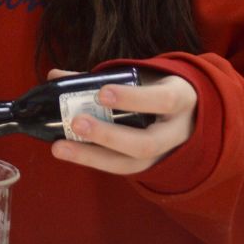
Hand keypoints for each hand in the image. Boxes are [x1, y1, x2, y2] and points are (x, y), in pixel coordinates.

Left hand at [49, 68, 197, 174]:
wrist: (188, 113)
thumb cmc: (157, 89)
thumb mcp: (143, 77)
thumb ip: (103, 76)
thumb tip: (55, 74)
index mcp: (180, 99)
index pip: (163, 100)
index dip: (133, 99)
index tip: (102, 93)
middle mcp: (176, 132)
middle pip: (147, 143)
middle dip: (109, 136)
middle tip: (76, 123)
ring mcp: (164, 154)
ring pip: (132, 164)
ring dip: (93, 156)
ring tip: (60, 147)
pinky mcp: (149, 166)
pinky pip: (121, 168)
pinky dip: (93, 160)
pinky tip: (69, 152)